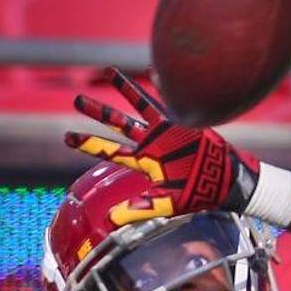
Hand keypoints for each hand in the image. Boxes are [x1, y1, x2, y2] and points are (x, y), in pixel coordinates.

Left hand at [64, 67, 261, 225]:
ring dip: (124, 89)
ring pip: (139, 106)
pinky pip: (168, 100)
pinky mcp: (182, 122)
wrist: (224, 181)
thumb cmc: (195, 193)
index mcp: (142, 161)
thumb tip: (112, 219)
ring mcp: (165, 130)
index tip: (67, 136)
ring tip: (109, 71)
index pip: (109, 150)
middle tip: (76, 99)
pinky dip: (160, 86)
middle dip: (97, 112)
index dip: (88, 143)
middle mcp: (149, 143)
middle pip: (117, 123)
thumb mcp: (166, 205)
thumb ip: (140, 209)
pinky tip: (152, 71)